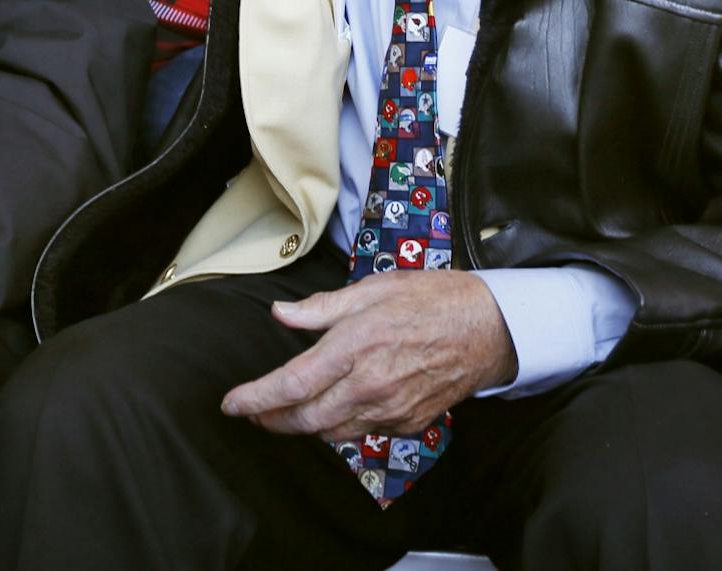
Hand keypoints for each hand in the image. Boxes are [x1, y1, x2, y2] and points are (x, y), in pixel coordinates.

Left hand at [221, 271, 517, 440]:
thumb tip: (281, 314)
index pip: (291, 384)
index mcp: (355, 346)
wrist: (489, 329)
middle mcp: (369, 385)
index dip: (256, 399)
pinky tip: (336, 408)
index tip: (231, 404)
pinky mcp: (407, 424)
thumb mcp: (374, 289)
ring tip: (286, 412)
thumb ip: (323, 308)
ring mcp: (390, 410)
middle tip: (253, 412)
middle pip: (304, 419)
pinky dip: (340, 425)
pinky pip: (361, 432)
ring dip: (302, 426)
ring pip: (330, 432)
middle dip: (271, 420)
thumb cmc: (433, 300)